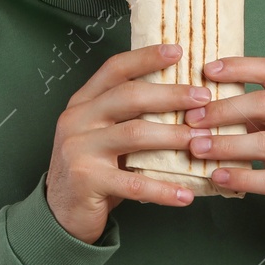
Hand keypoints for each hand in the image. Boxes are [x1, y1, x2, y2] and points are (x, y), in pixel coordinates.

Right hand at [46, 43, 212, 243]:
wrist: (60, 213)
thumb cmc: (93, 169)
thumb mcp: (102, 135)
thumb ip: (127, 117)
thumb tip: (183, 99)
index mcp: (82, 103)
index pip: (115, 70)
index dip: (145, 57)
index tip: (178, 51)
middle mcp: (77, 120)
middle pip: (129, 96)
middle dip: (171, 95)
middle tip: (203, 98)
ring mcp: (79, 149)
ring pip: (134, 134)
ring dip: (174, 136)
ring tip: (202, 141)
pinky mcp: (86, 180)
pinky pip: (133, 182)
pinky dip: (163, 189)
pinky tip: (185, 195)